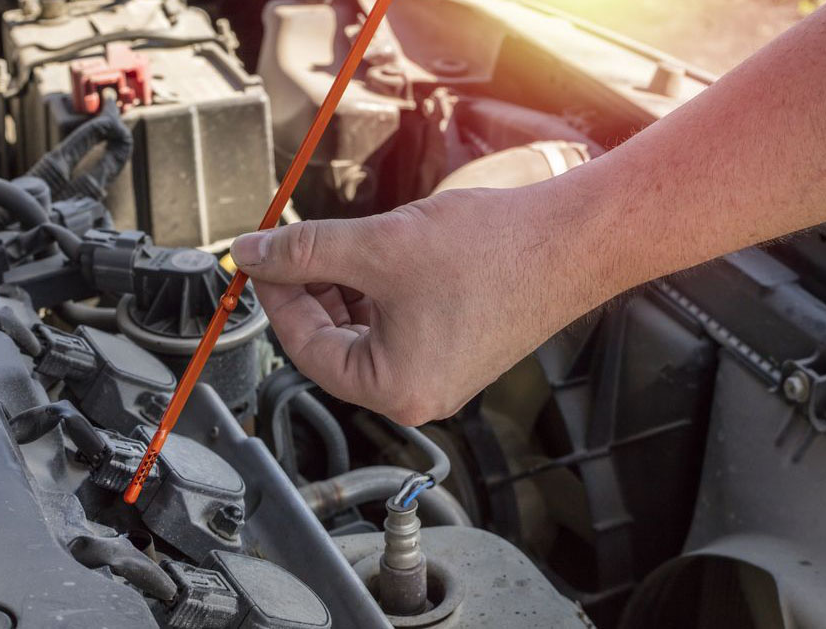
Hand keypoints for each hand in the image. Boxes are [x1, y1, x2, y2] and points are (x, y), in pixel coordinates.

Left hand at [230, 185, 584, 425]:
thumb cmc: (490, 253)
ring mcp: (444, 372)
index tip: (264, 262)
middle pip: (338, 345)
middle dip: (312, 292)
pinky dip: (380, 293)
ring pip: (369, 332)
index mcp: (396, 388)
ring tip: (336, 244)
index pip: (309, 351)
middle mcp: (420, 393)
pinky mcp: (461, 347)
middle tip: (292, 249)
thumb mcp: (378, 247)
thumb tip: (254, 254)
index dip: (279, 299)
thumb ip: (306, 251)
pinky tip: (376, 256)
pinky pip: (401, 326)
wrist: (570, 240)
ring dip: (345, 289)